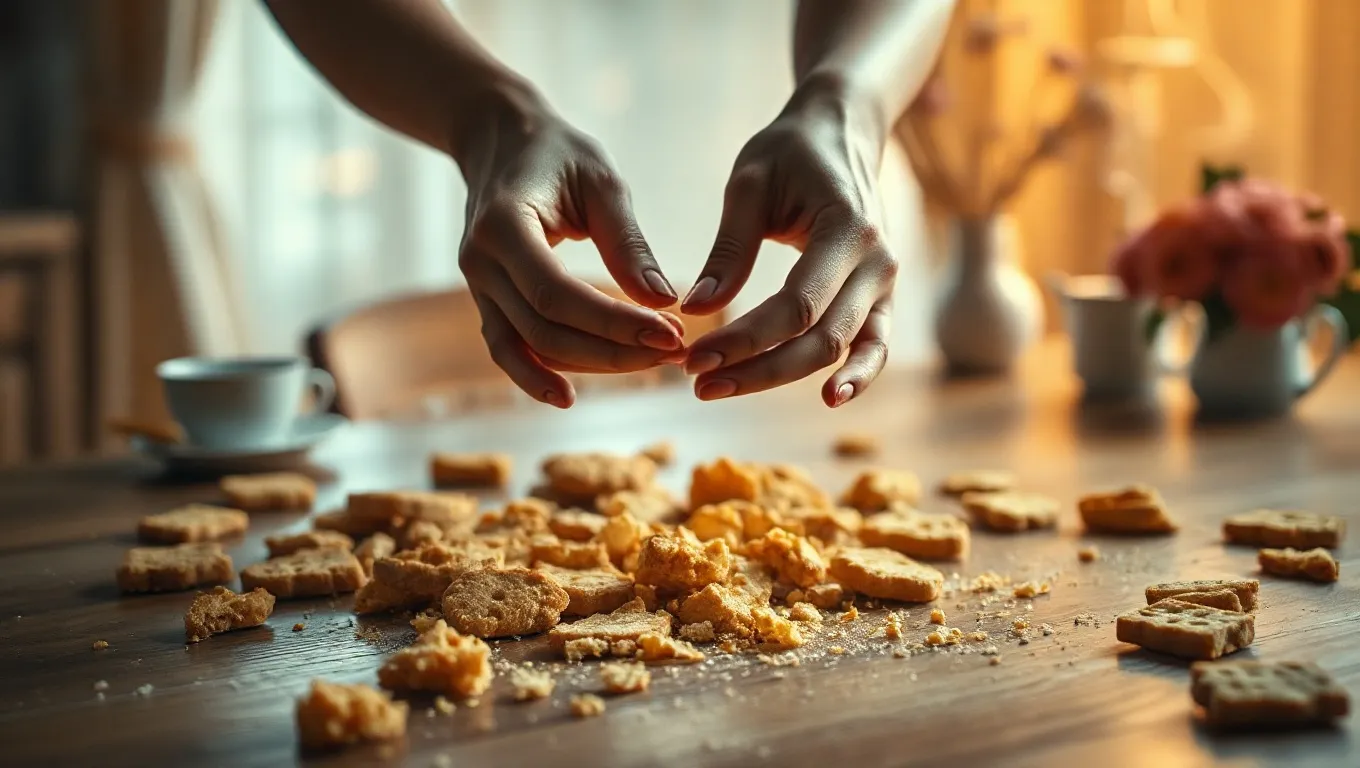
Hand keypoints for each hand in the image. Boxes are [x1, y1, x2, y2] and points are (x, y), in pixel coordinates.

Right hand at [457, 94, 684, 407]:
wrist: (499, 139)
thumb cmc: (558, 153)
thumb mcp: (601, 181)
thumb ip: (628, 243)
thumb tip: (665, 301)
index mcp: (503, 225)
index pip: (557, 294)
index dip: (614, 322)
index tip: (671, 334)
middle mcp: (480, 261)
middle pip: (545, 330)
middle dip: (613, 350)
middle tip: (675, 352)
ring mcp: (477, 285)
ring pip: (528, 346)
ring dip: (589, 365)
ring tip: (651, 364)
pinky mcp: (486, 298)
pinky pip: (508, 346)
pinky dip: (535, 373)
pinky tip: (569, 396)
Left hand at [682, 84, 897, 406]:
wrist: (844, 128)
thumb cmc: (790, 150)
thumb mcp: (749, 184)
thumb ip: (728, 250)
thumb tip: (694, 310)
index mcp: (847, 229)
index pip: (795, 306)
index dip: (744, 339)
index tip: (692, 357)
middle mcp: (878, 262)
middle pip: (820, 339)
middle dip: (757, 368)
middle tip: (697, 382)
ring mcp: (887, 283)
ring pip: (843, 350)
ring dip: (784, 377)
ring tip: (723, 389)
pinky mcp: (882, 295)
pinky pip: (873, 345)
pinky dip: (857, 375)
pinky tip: (829, 400)